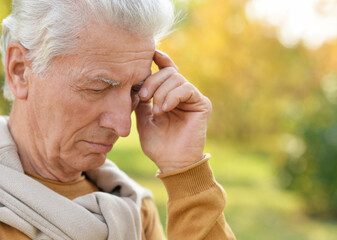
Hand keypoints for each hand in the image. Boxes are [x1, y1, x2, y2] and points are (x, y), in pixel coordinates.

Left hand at [135, 50, 211, 172]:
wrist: (172, 163)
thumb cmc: (158, 144)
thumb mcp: (143, 118)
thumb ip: (142, 100)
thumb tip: (135, 82)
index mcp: (168, 95)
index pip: (165, 70)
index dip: (158, 59)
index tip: (149, 53)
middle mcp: (181, 94)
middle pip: (168, 72)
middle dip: (152, 81)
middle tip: (143, 98)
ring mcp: (192, 98)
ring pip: (176, 78)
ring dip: (161, 92)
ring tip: (156, 110)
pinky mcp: (201, 104)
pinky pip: (186, 88)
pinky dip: (172, 96)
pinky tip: (165, 108)